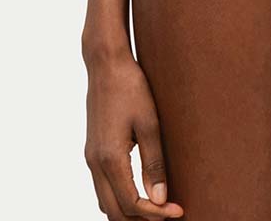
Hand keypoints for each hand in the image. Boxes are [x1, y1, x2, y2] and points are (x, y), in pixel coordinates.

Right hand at [84, 45, 184, 218]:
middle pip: (114, 212)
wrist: (106, 64)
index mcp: (110, 159)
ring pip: (105, 203)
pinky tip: (139, 192)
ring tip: (157, 208)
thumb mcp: (149, 123)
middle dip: (141, 220)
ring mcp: (91, 158)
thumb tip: (160, 199)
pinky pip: (103, 188)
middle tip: (169, 216)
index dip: (156, 214)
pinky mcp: (92, 151)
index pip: (131, 204)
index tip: (178, 212)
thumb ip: (154, 163)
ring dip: (129, 212)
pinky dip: (119, 199)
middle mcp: (95, 163)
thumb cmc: (131, 88)